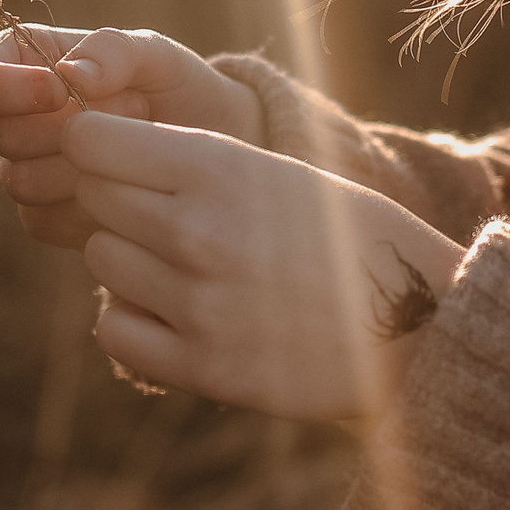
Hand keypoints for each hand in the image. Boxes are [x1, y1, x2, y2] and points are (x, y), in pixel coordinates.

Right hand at [0, 26, 263, 247]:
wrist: (208, 147)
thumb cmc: (176, 87)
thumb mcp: (158, 55)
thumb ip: (115, 50)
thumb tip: (70, 74)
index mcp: (19, 62)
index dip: (0, 89)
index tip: (57, 90)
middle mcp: (10, 118)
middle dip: (64, 128)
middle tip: (130, 111)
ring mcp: (23, 170)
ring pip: (20, 182)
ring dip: (83, 166)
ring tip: (134, 147)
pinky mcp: (44, 216)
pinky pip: (42, 221)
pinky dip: (89, 205)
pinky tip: (128, 185)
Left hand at [59, 110, 462, 424]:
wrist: (419, 324)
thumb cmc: (344, 236)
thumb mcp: (275, 172)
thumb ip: (189, 164)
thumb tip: (92, 154)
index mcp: (220, 167)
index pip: (90, 143)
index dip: (95, 147)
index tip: (114, 157)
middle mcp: (199, 230)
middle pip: (93, 199)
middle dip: (116, 202)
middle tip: (159, 215)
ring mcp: (197, 302)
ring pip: (100, 260)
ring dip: (128, 260)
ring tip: (185, 264)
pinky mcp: (202, 366)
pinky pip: (113, 328)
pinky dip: (132, 319)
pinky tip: (176, 312)